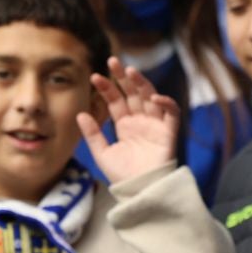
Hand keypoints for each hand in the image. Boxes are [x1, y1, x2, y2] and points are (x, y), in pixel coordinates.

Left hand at [76, 57, 180, 186]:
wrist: (140, 192)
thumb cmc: (122, 176)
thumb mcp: (102, 153)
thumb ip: (92, 134)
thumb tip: (80, 113)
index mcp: (125, 125)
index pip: (116, 100)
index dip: (107, 88)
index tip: (94, 77)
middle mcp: (140, 121)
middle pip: (133, 93)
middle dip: (123, 77)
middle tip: (112, 61)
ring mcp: (155, 125)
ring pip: (150, 97)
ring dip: (142, 83)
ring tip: (129, 71)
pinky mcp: (168, 132)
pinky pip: (171, 113)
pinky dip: (166, 103)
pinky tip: (154, 97)